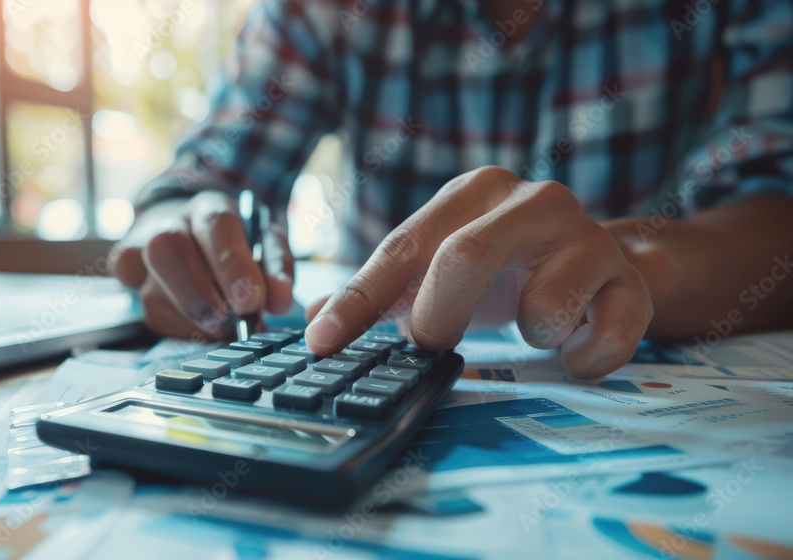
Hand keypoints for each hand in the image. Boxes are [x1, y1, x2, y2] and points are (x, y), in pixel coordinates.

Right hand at [111, 191, 294, 339]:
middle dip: (202, 298)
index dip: (233, 266)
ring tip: (224, 330)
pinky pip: (146, 313)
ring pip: (152, 292)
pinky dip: (178, 328)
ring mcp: (140, 250)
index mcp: (209, 208)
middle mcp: (168, 223)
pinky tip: (200, 327)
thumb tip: (280, 301)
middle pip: (167, 250)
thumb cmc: (236, 243)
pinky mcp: (127, 279)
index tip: (252, 302)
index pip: (215, 226)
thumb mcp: (266, 246)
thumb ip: (277, 269)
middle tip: (233, 325)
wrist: (190, 231)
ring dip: (193, 322)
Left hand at [304, 166, 653, 377]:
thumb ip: (379, 292)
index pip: (402, 246)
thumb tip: (317, 322)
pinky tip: (574, 347)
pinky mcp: (630, 281)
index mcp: (474, 192)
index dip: (358, 300)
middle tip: (431, 345)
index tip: (322, 343)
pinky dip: (583, 358)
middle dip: (438, 317)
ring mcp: (588, 238)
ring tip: (531, 325)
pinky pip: (608, 335)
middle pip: (466, 257)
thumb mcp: (435, 267)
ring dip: (526, 334)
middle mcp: (533, 201)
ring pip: (544, 306)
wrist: (594, 258)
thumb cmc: (502, 266)